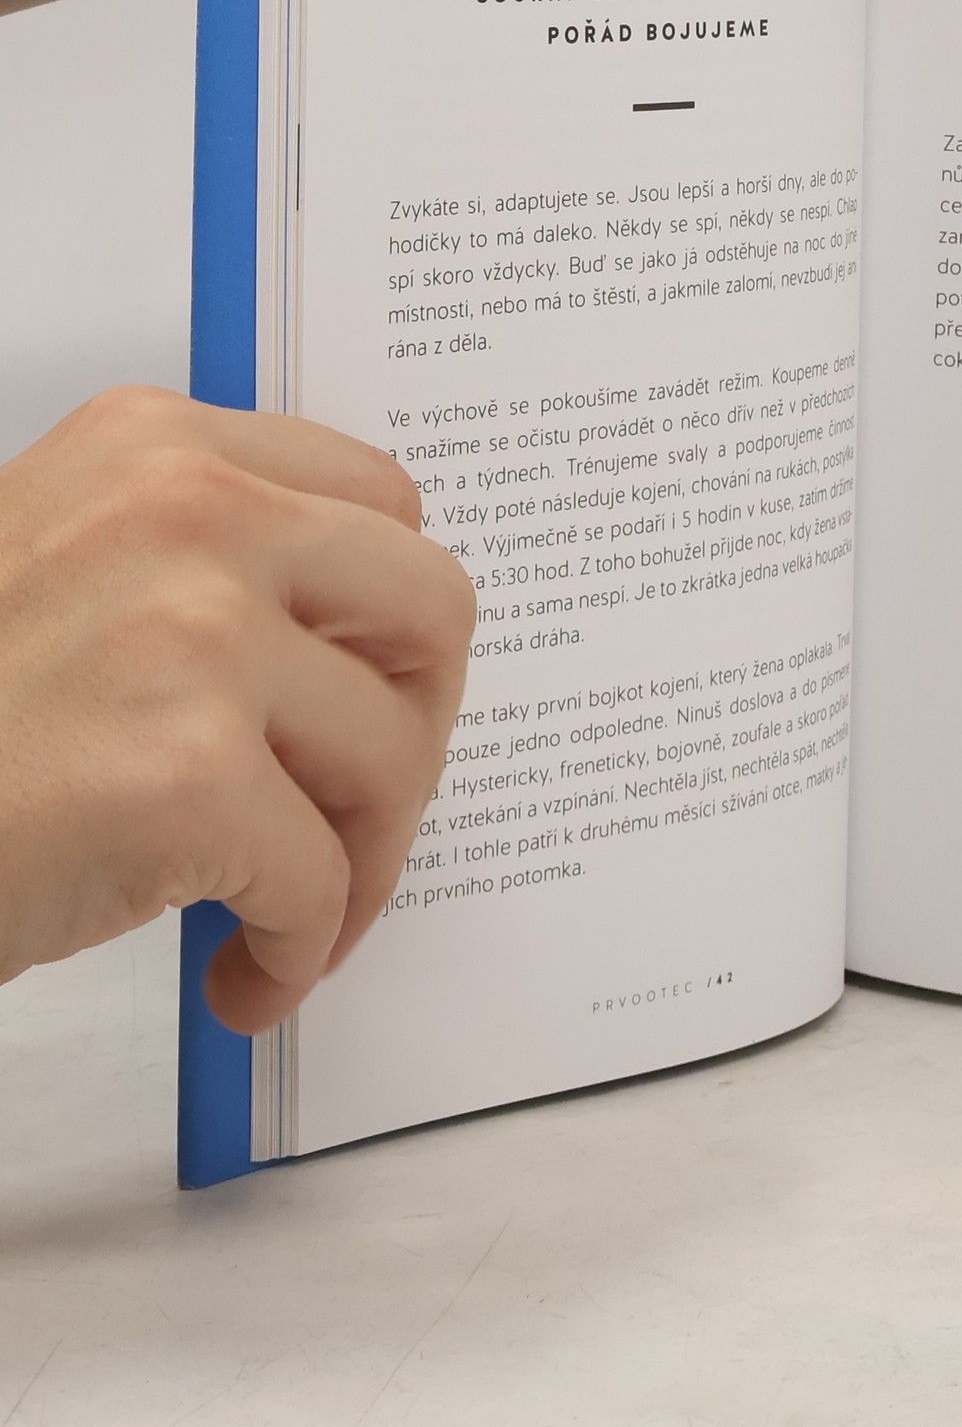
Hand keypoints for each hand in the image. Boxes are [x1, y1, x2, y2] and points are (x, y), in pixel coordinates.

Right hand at [0, 388, 473, 1031]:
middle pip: (431, 610)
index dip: (395, 620)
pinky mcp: (181, 775)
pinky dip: (298, 949)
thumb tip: (367, 648)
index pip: (383, 502)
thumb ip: (207, 564)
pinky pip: (321, 879)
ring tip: (292, 917)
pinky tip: (242, 977)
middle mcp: (187, 512)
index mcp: (160, 450)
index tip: (372, 692)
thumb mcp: (64, 568)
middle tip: (362, 809)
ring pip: (393, 755)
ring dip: (363, 860)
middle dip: (417, 727)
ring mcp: (190, 637)